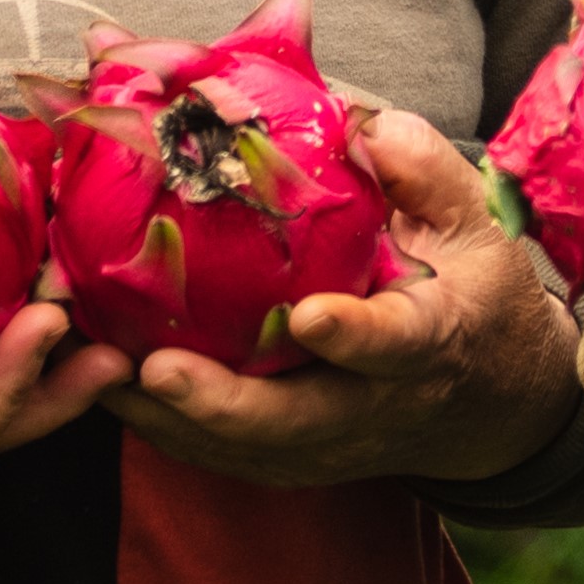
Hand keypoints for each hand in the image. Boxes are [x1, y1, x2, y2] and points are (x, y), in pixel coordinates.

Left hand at [100, 105, 583, 490]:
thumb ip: (424, 172)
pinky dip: (160, 425)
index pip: (395, 345)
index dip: (354, 336)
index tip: (310, 317)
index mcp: (430, 341)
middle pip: (295, 422)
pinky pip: (217, 452)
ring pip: (241, 447)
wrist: (485, 398)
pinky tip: (103, 382)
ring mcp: (328, 442)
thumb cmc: (471, 291)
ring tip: (98, 372)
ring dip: (169, 419)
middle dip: (223, 404)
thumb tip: (368, 125)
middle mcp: (376, 406)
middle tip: (156, 371)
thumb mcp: (473, 223)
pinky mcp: (288, 457)